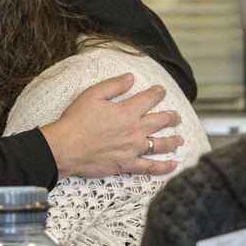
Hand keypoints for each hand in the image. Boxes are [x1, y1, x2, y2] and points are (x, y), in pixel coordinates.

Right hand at [41, 73, 181, 178]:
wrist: (65, 148)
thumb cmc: (75, 121)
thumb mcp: (92, 95)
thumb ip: (113, 85)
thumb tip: (130, 78)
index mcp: (127, 111)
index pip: (149, 99)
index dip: (157, 93)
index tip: (161, 91)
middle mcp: (134, 130)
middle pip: (160, 121)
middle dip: (171, 117)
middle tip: (176, 116)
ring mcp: (132, 149)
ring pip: (160, 144)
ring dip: (172, 141)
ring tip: (180, 139)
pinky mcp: (126, 164)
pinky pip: (149, 167)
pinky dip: (163, 167)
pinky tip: (172, 165)